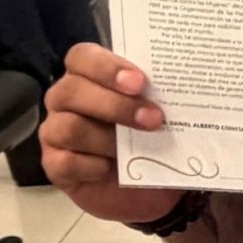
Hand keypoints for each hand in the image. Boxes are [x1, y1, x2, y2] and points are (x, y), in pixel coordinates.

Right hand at [40, 43, 183, 222]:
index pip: (82, 57)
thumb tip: (186, 86)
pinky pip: (64, 162)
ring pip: (68, 127)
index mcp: (89, 77)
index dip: (107, 67)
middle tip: (154, 119)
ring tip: (139, 147)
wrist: (150, 185)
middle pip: (72, 90)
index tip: (140, 82)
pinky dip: (91, 166)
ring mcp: (55, 133)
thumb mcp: (163, 114)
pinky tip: (111, 169)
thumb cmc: (152, 138)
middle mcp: (66, 100)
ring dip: (107, 138)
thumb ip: (162, 96)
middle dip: (115, 104)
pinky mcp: (55, 166)